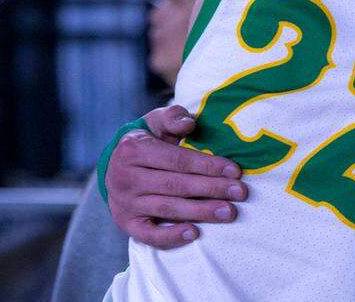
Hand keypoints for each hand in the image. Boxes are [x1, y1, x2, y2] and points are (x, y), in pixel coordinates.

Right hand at [105, 105, 247, 248]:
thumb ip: (173, 117)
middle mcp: (125, 178)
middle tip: (240, 192)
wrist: (114, 164)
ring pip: (167, 208)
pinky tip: (194, 233)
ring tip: (229, 212)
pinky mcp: (126, 223)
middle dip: (212, 189)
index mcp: (133, 149)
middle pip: (175, 185)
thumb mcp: (157, 121)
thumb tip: (189, 124)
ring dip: (201, 211)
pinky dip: (170, 236)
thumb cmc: (148, 139)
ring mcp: (124, 203)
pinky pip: (148, 235)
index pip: (177, 160)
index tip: (235, 171)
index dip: (207, 166)